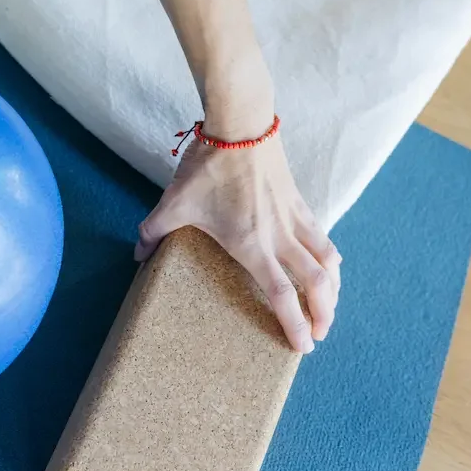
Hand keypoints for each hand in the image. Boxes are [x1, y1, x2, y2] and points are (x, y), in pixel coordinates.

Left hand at [135, 133, 340, 352]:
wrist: (240, 123)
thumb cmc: (208, 165)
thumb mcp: (173, 202)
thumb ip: (153, 232)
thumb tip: (137, 256)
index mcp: (251, 243)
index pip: (281, 293)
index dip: (294, 323)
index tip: (302, 347)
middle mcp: (280, 235)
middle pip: (316, 283)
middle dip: (323, 313)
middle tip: (320, 334)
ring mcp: (294, 217)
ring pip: (327, 259)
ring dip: (333, 287)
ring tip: (329, 305)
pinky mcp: (299, 201)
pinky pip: (322, 236)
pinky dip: (328, 256)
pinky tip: (327, 264)